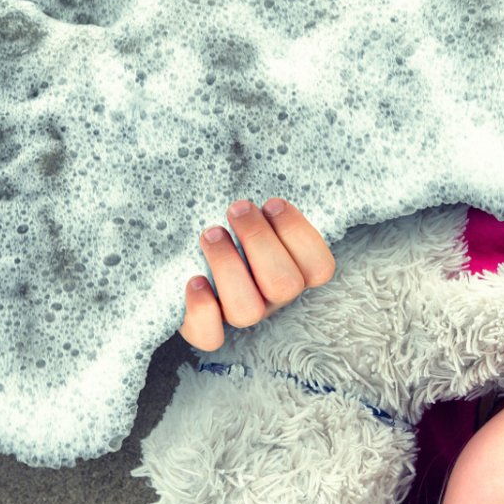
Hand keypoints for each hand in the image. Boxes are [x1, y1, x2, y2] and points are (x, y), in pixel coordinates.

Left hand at [179, 198, 335, 350]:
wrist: (183, 255)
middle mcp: (272, 297)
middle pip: (284, 285)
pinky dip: (202, 309)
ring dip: (229, 266)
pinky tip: (194, 280)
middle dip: (259, 241)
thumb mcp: (252, 214)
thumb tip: (257, 166)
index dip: (299, 234)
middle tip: (236, 208)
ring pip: (247, 310)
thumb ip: (264, 206)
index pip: (320, 268)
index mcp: (294, 270)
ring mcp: (240, 314)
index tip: (271, 203)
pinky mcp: (204, 328)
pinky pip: (210, 337)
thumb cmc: (228, 227)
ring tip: (211, 233)